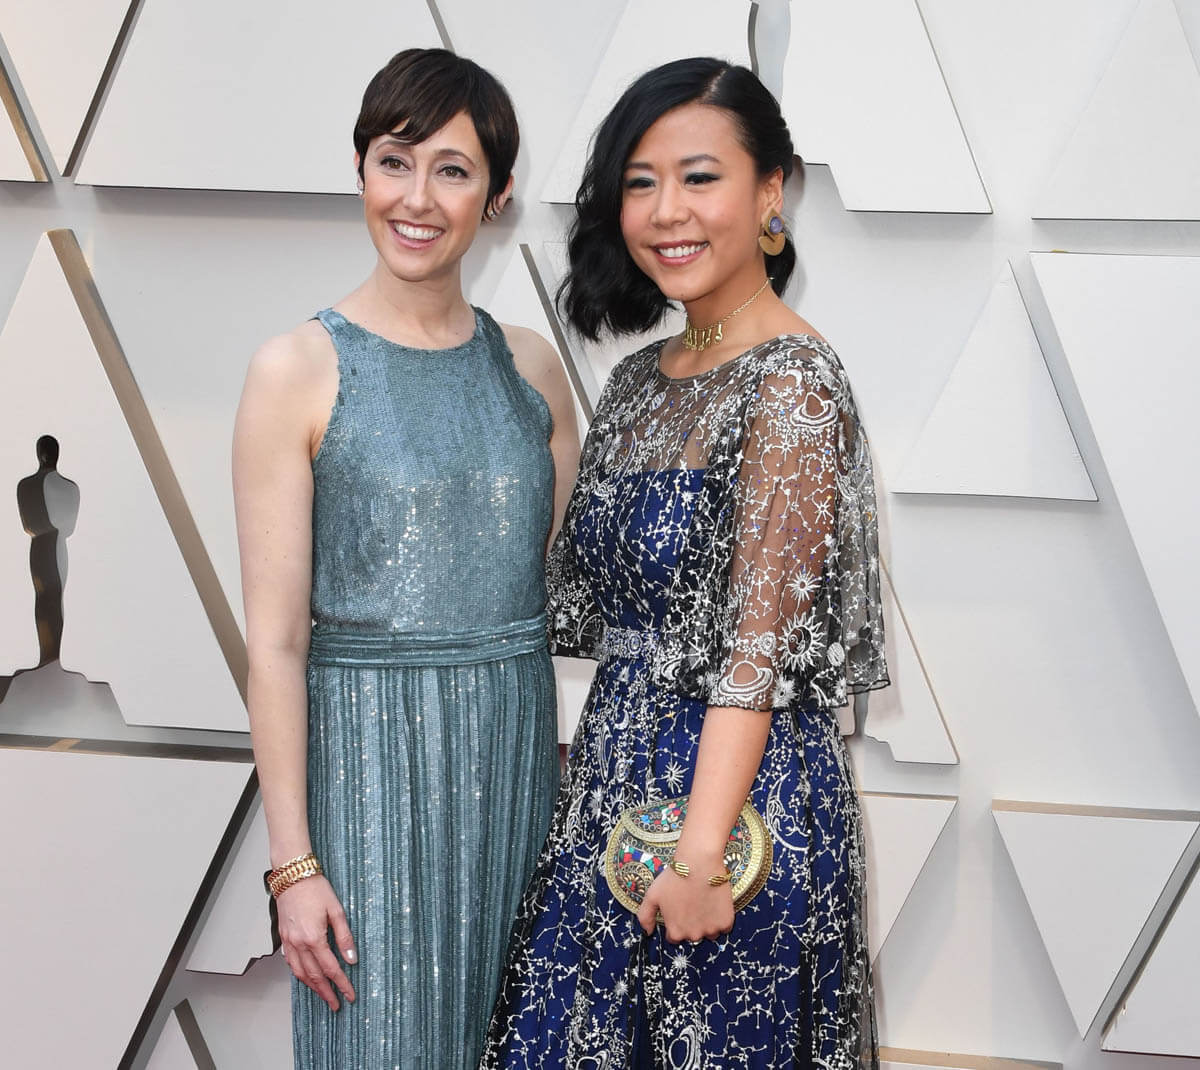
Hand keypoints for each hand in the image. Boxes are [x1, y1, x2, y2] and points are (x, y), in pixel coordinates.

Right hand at [277, 875, 356, 1010]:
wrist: (292, 876)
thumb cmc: (315, 888)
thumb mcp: (336, 910)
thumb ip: (344, 937)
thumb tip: (351, 958)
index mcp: (314, 938)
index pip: (331, 968)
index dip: (341, 984)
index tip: (349, 994)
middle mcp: (299, 944)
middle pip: (314, 976)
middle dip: (326, 992)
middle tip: (336, 1003)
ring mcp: (289, 942)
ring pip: (300, 973)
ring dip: (312, 987)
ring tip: (323, 995)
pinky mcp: (284, 937)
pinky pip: (290, 963)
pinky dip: (299, 974)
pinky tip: (305, 977)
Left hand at [636, 852, 733, 943]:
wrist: (700, 863)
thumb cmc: (674, 878)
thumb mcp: (652, 895)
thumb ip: (645, 917)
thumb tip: (647, 932)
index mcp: (676, 932)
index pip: (674, 937)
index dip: (675, 923)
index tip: (678, 909)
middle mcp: (693, 936)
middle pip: (692, 935)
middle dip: (690, 923)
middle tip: (691, 903)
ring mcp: (711, 930)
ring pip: (709, 933)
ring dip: (706, 923)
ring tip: (704, 902)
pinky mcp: (726, 922)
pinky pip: (724, 927)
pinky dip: (721, 918)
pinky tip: (715, 903)